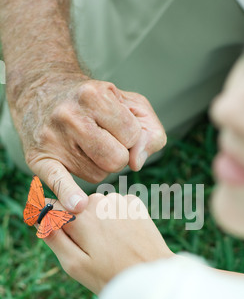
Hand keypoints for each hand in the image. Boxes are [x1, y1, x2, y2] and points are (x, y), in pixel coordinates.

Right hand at [9, 73, 166, 211]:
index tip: (117, 129)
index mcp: (94, 96)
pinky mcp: (40, 159)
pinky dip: (70, 195)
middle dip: (118, 156)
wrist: (41, 94)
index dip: (131, 137)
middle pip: (116, 160)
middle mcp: (71, 115)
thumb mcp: (130, 103)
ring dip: (99, 168)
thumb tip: (137, 162)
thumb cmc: (95, 103)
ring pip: (97, 176)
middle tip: (104, 143)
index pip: (132, 136)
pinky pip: (59, 182)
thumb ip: (149, 131)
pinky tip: (78, 205)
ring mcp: (53, 138)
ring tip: (85, 148)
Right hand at [43, 193, 173, 293]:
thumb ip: (54, 237)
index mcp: (79, 216)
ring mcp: (119, 200)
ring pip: (97, 208)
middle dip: (80, 226)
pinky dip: (118, 219)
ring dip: (100, 222)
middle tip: (94, 251)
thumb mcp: (75, 265)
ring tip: (113, 247)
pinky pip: (117, 207)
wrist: (152, 277)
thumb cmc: (111, 276)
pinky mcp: (135, 204)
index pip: (52, 208)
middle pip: (76, 209)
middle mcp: (98, 201)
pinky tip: (126, 238)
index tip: (62, 237)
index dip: (54, 223)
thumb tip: (38, 217)